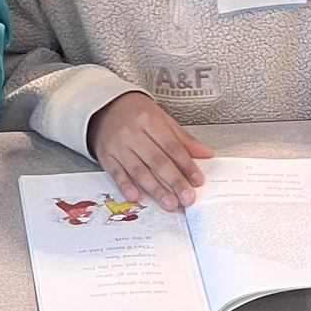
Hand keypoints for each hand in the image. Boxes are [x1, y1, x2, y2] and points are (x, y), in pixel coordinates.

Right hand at [87, 92, 213, 211]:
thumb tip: (205, 153)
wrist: (104, 108)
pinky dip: (126, 186)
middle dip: (174, 181)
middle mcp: (133, 133)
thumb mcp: (162, 119)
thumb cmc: (136, 114)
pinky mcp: (107, 157)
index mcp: (149, 120)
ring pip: (139, 170)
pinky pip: (116, 174)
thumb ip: (183, 139)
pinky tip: (135, 197)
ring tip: (169, 203)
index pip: (171, 146)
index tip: (197, 180)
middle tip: (186, 197)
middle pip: (157, 160)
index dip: (186, 164)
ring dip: (155, 189)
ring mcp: (118, 146)